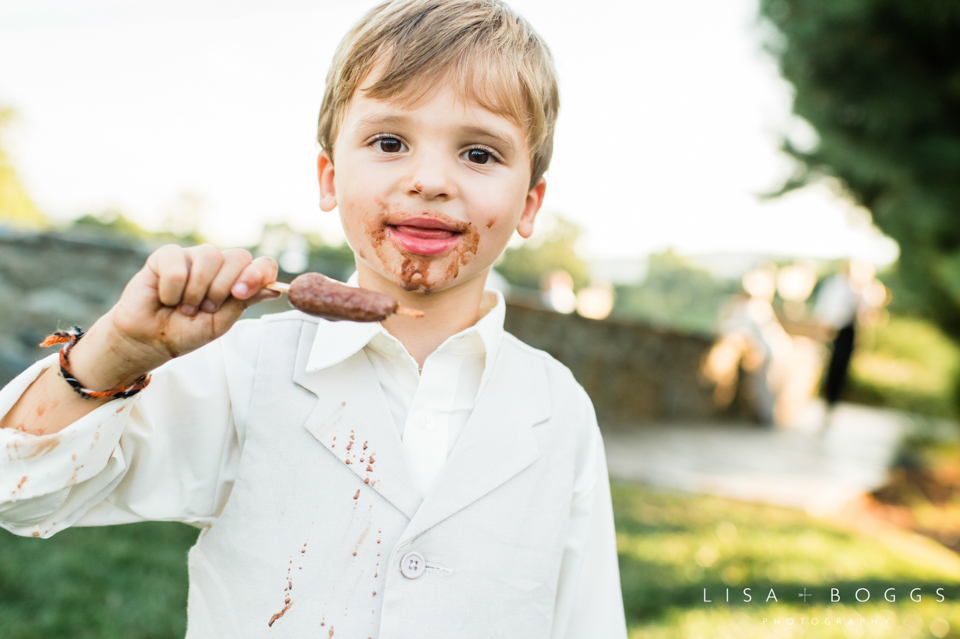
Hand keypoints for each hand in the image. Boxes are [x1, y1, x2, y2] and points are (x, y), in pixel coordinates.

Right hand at [71, 244, 279, 386]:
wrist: (149, 340)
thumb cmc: (185, 331)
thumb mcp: (221, 322)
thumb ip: (245, 301)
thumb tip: (275, 288)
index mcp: (236, 279)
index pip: (262, 264)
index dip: (259, 274)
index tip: (242, 293)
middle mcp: (217, 265)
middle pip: (238, 257)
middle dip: (223, 288)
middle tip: (206, 308)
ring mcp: (192, 257)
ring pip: (209, 257)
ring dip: (197, 291)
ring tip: (185, 307)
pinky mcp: (166, 256)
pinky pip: (178, 266)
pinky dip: (172, 290)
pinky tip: (166, 298)